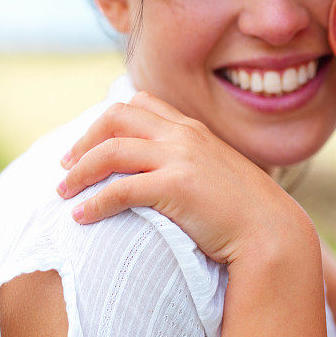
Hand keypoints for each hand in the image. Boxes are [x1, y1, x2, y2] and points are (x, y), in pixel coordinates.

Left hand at [57, 91, 309, 264]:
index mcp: (194, 130)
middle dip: (84, 139)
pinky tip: (82, 217)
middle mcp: (185, 135)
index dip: (107, 121)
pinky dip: (94, 202)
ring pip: (111, 150)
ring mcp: (182, 158)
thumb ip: (193, 163)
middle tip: (66, 166)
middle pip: (117, 116)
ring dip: (79, 171)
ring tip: (63, 193)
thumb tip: (164, 175)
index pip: (141, 103)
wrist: (272, 232)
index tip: (90, 146)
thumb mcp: (219, 174)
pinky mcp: (177, 186)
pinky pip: (120, 188)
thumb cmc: (246, 212)